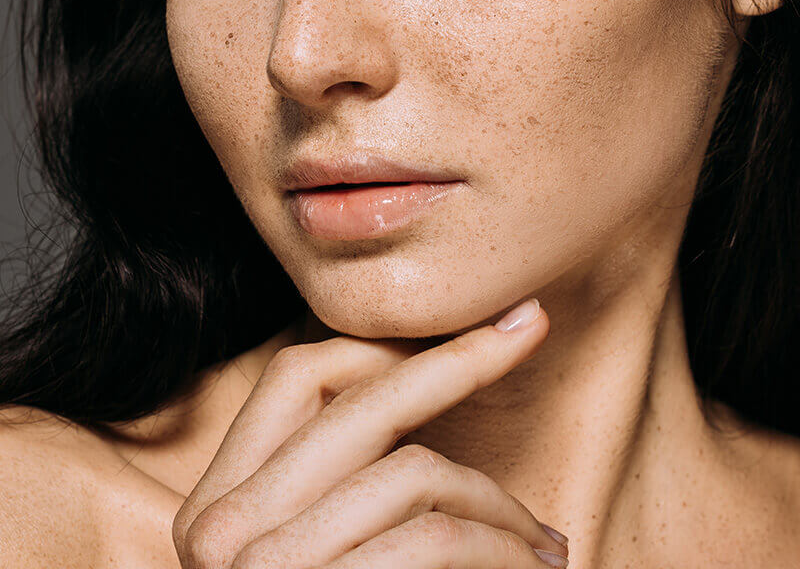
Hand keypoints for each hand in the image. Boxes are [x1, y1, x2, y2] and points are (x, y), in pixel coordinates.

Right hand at [172, 298, 569, 568]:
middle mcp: (223, 533)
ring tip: (543, 542)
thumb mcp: (310, 552)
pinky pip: (435, 538)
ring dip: (499, 503)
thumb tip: (428, 378)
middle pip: (366, 401)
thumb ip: (342, 481)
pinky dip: (499, 544)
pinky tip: (528, 568)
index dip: (385, 346)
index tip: (468, 332)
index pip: (300, 375)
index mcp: (215, 506)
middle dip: (462, 356)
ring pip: (417, 473)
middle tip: (530, 326)